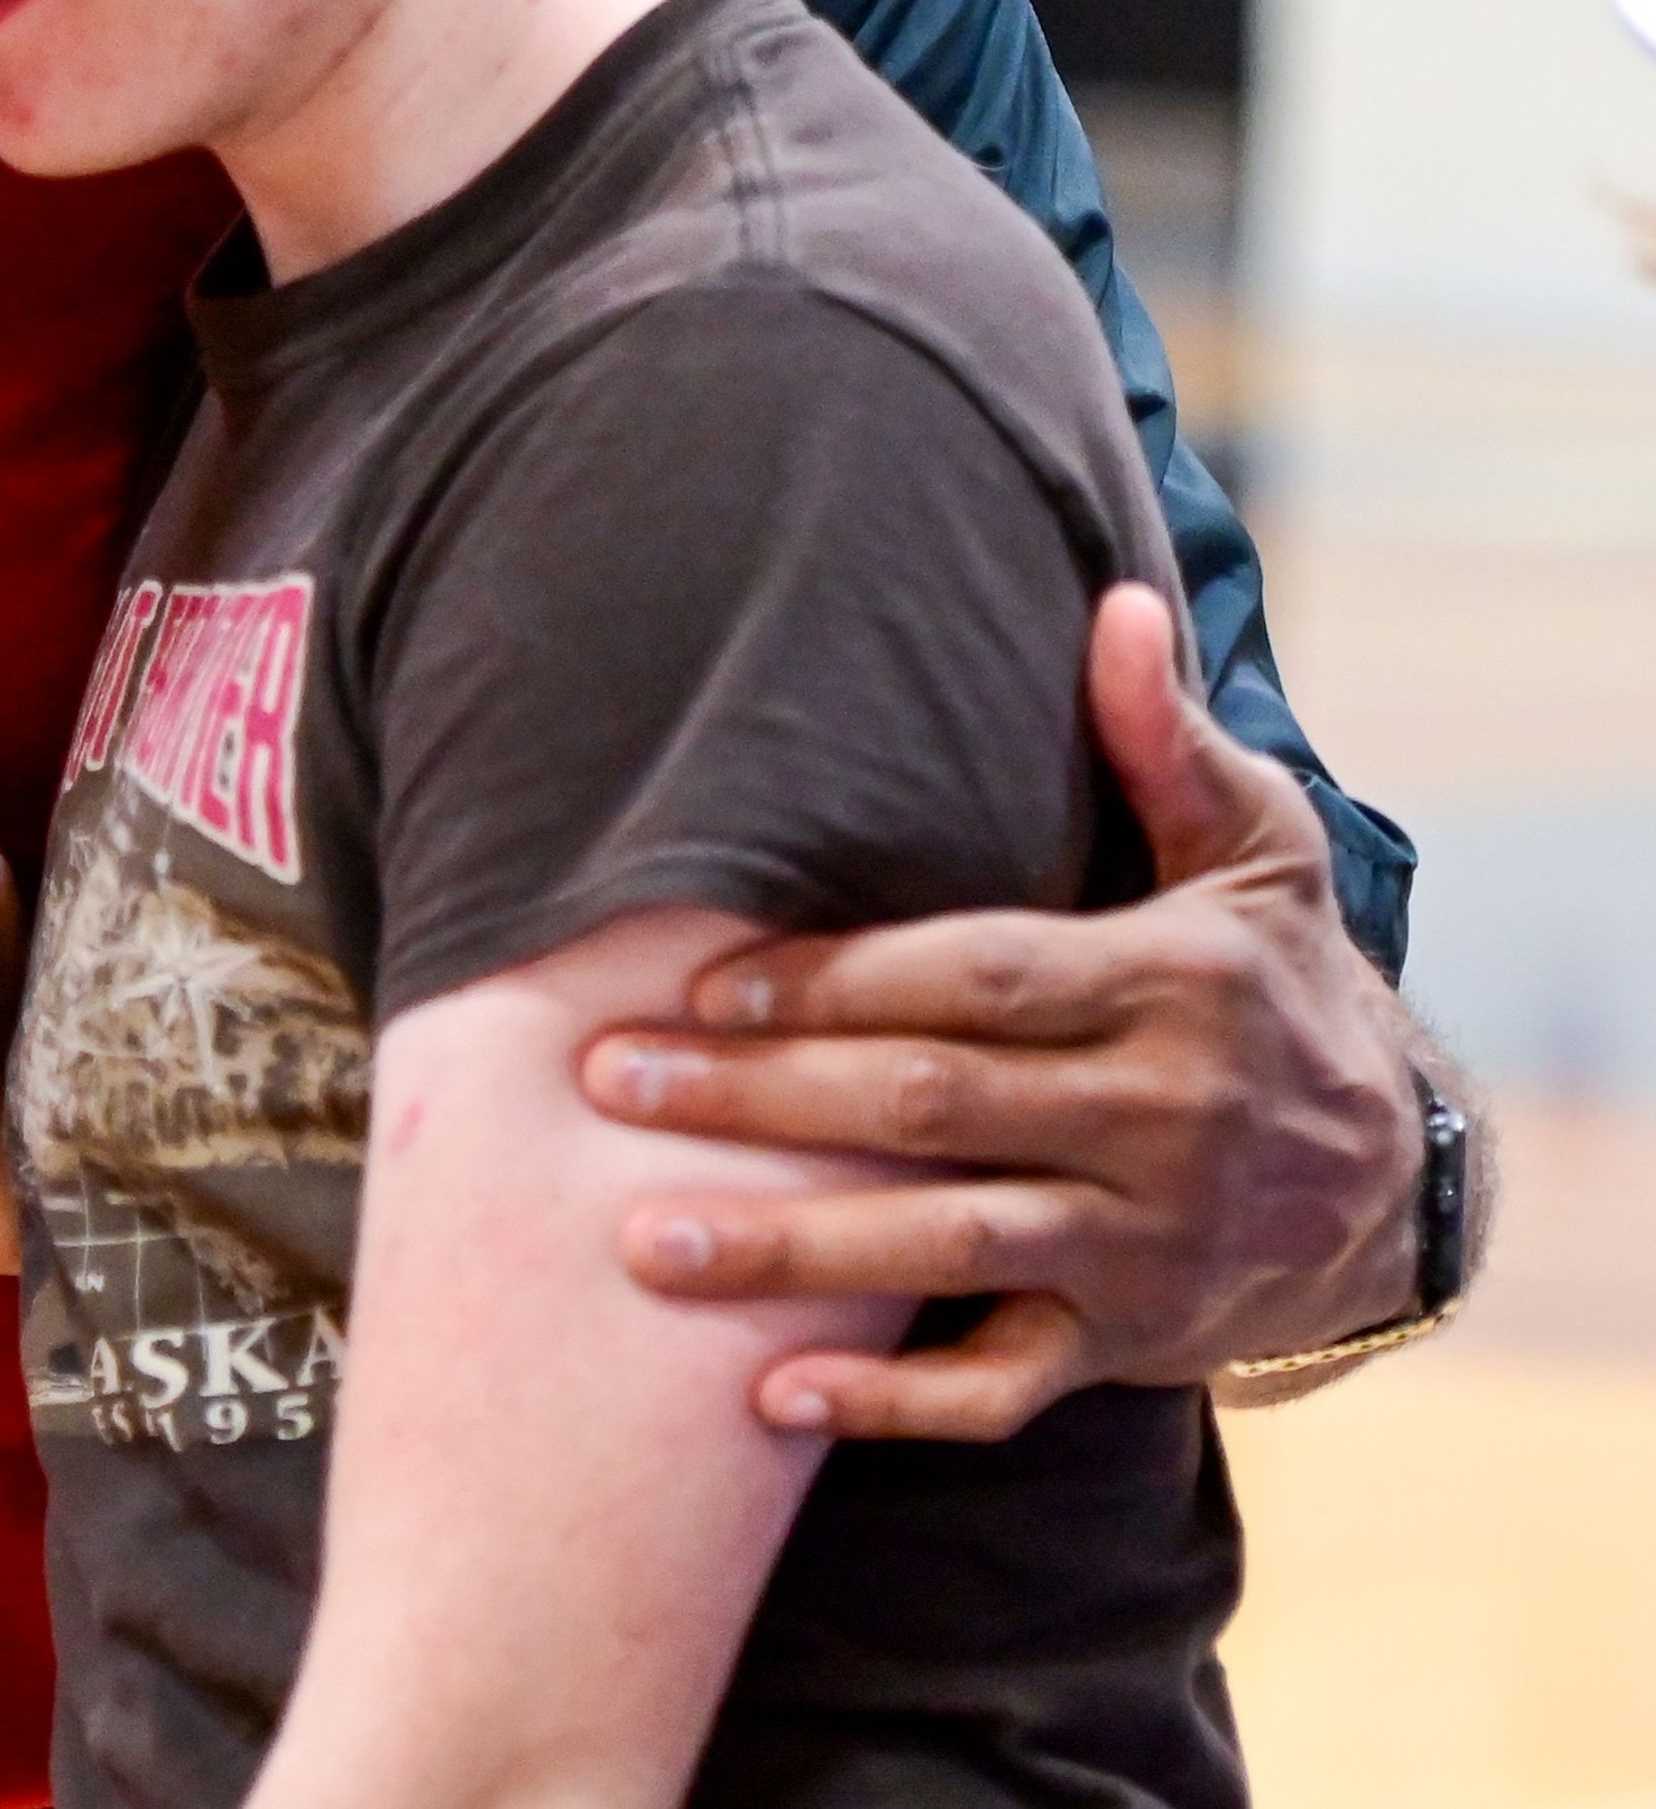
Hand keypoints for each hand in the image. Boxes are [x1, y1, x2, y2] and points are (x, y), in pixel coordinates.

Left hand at [579, 585, 1422, 1441]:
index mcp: (1171, 987)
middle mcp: (1159, 1120)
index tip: (700, 984)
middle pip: (930, 1110)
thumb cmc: (1282, 986)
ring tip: (641, 1244)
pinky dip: (891, 1404)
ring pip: (945, 1249)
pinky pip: (1002, 1388)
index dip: (836, 983)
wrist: (1403, 1186)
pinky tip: (769, 1397)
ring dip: (788, 1253)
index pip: (974, 980)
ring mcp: (1144, 1245)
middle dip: (761, 1101)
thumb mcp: (1257, 856)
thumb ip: (1168, 741)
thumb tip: (1120, 604)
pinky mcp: (1132, 1343)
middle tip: (605, 1083)